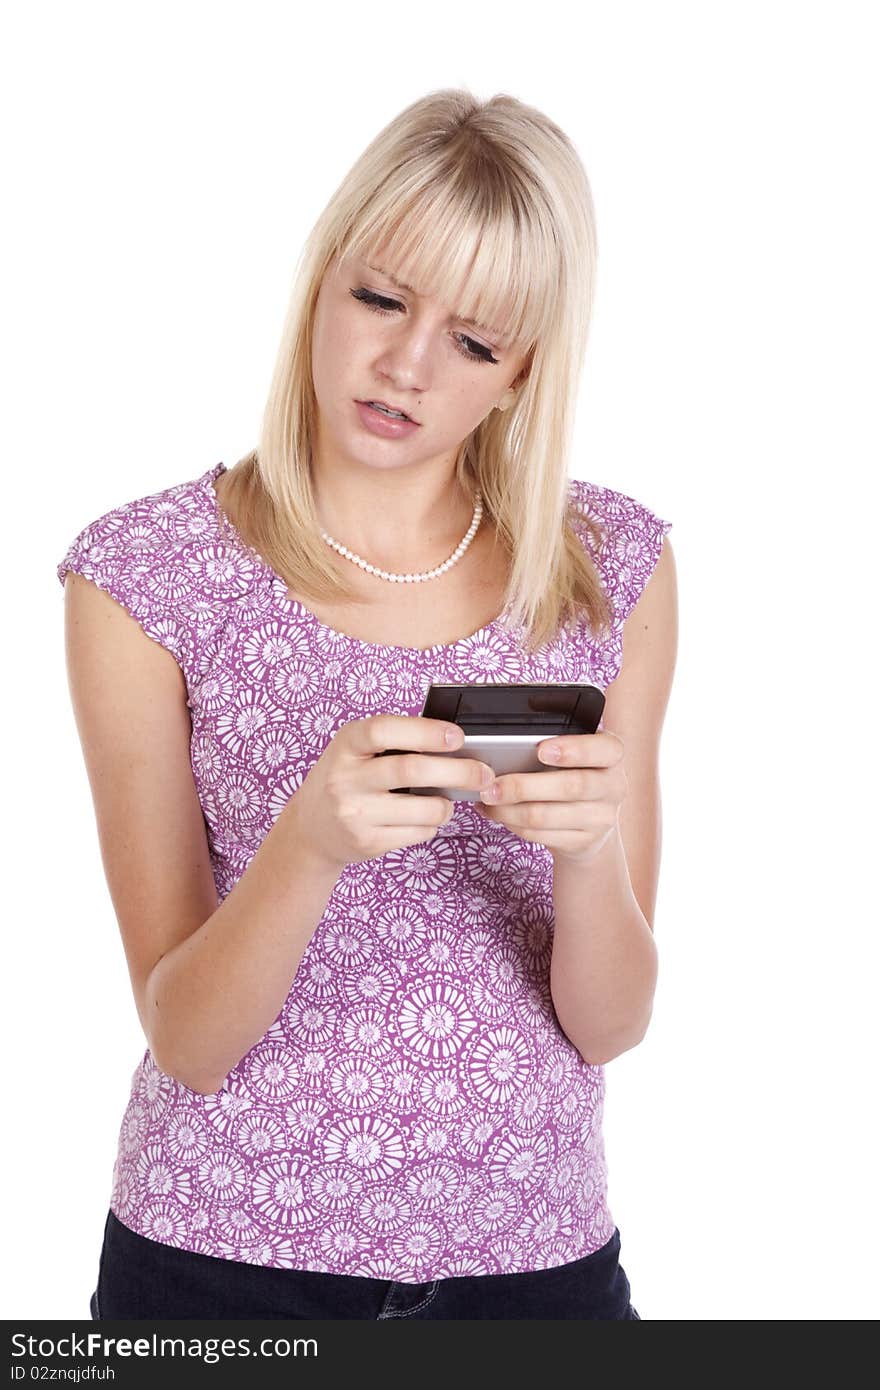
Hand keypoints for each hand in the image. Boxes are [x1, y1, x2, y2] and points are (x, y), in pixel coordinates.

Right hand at [289, 716, 494, 871]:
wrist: (311, 829)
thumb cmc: (344, 780)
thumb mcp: (355, 751)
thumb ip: (393, 743)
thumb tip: (453, 743)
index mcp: (346, 745)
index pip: (385, 730)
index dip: (425, 732)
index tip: (457, 737)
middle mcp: (345, 779)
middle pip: (413, 771)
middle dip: (458, 772)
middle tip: (484, 773)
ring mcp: (355, 813)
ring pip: (423, 808)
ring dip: (448, 804)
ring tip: (450, 800)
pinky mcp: (367, 842)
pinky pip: (418, 832)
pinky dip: (432, 824)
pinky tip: (426, 817)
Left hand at [473, 730, 626, 865]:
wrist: (593, 821)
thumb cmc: (576, 772)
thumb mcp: (577, 755)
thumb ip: (555, 745)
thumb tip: (506, 747)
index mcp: (612, 755)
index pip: (603, 750)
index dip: (574, 749)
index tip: (541, 749)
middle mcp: (613, 786)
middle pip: (569, 787)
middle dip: (524, 786)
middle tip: (492, 785)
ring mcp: (601, 818)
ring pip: (548, 815)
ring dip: (510, 809)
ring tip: (487, 798)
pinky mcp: (583, 842)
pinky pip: (541, 834)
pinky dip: (513, 824)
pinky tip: (496, 813)